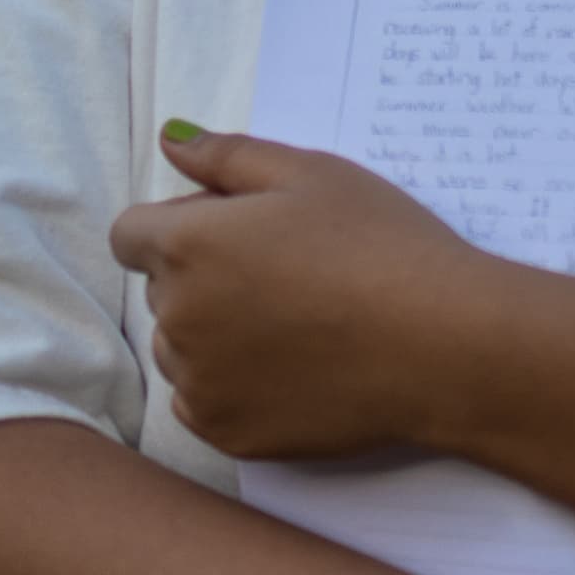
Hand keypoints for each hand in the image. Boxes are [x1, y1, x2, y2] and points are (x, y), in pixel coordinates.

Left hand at [105, 125, 497, 460]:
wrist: (442, 345)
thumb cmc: (382, 245)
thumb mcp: (312, 174)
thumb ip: (227, 156)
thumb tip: (169, 142)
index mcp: (188, 245)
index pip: (131, 233)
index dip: (180, 225)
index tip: (240, 232)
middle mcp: (177, 317)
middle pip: (162, 290)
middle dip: (203, 277)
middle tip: (285, 272)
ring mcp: (199, 382)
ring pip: (181, 349)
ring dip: (213, 334)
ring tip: (293, 324)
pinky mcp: (226, 432)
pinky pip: (202, 402)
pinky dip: (233, 387)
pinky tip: (293, 368)